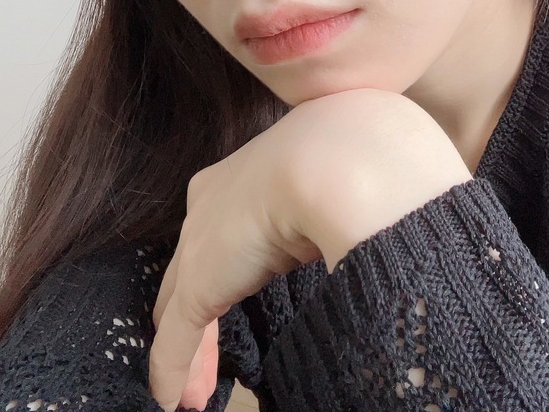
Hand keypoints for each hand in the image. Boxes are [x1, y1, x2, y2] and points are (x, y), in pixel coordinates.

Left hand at [148, 87, 471, 411]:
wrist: (344, 161)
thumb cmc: (361, 164)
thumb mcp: (342, 191)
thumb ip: (339, 214)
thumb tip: (374, 233)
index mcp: (252, 174)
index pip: (228, 233)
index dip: (226, 273)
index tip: (235, 310)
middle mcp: (217, 201)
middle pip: (194, 269)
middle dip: (193, 317)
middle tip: (199, 365)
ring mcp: (203, 240)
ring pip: (183, 305)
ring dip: (189, 354)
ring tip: (190, 396)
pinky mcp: (199, 280)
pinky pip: (179, 335)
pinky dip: (174, 369)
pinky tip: (175, 399)